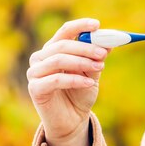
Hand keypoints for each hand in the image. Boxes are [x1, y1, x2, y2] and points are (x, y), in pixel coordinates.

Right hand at [27, 18, 109, 143]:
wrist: (72, 120)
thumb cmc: (81, 93)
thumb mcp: (92, 73)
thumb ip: (97, 58)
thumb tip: (109, 43)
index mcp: (54, 49)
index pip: (65, 31)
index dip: (80, 26)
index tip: (97, 25)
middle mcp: (41, 58)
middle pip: (62, 45)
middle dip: (85, 47)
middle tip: (103, 53)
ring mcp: (35, 73)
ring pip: (58, 60)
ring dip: (82, 62)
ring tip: (100, 67)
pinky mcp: (35, 89)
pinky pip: (56, 79)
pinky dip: (75, 79)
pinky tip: (89, 84)